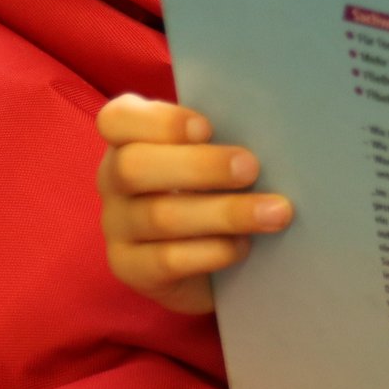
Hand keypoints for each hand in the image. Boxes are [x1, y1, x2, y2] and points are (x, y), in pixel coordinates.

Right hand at [96, 93, 290, 313]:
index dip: (160, 122)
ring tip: (275, 212)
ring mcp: (117, 227)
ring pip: (161, 217)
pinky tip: (245, 246)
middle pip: (134, 167)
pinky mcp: (131, 268)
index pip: (118, 119)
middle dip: (199, 166)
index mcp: (129, 140)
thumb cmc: (218, 187)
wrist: (208, 261)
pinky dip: (213, 251)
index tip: (208, 128)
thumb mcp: (217, 154)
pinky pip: (167, 260)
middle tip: (251, 169)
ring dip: (225, 213)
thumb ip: (226, 139)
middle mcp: (113, 181)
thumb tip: (273, 131)